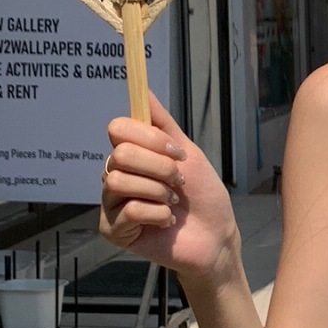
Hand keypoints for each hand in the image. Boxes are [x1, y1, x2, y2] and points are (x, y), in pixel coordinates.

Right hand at [100, 95, 238, 280]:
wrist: (216, 236)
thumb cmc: (203, 196)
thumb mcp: (187, 154)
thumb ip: (163, 124)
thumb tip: (144, 90)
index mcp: (131, 155)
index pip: (117, 129)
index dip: (149, 138)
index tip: (177, 153)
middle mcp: (116, 175)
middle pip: (120, 154)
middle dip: (160, 167)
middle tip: (179, 182)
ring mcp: (111, 203)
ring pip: (121, 181)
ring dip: (158, 192)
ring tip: (172, 203)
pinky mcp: (113, 230)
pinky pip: (129, 211)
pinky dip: (157, 214)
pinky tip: (166, 221)